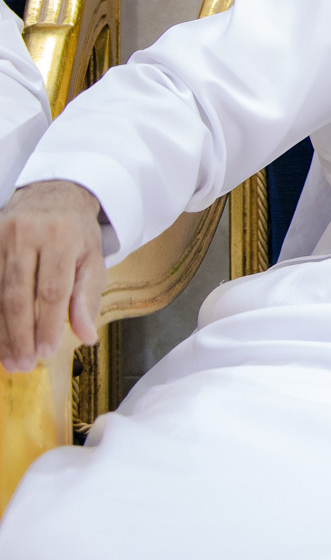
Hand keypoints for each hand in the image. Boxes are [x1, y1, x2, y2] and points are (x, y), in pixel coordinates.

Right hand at [0, 180, 105, 373]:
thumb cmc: (75, 233)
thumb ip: (87, 298)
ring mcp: (1, 236)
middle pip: (17, 294)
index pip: (52, 290)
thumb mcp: (92, 260)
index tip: (46, 353)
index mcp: (61, 238)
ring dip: (0, 331)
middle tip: (23, 364)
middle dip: (19, 334)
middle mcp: (27, 234)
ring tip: (8, 358)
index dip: (47, 325)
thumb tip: (86, 336)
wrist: (53, 195)